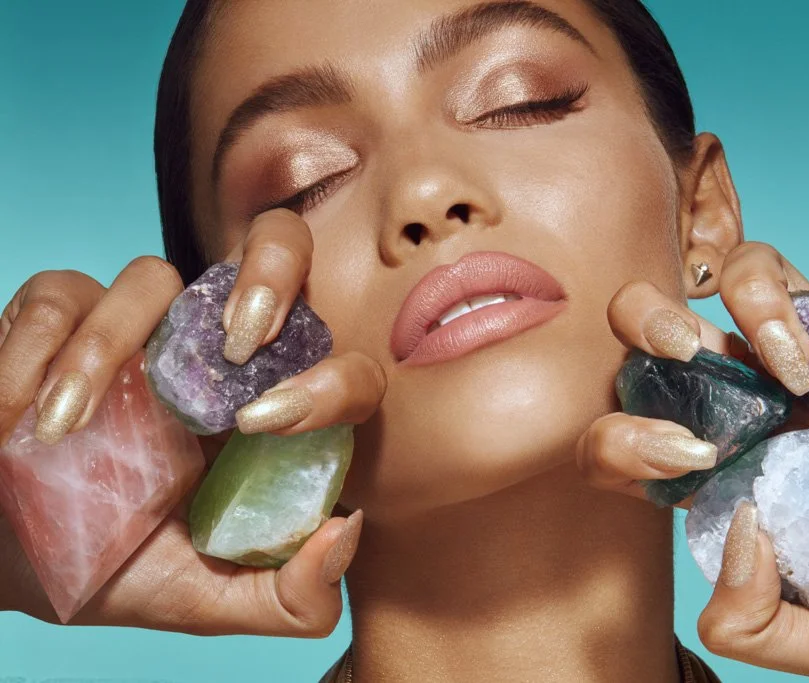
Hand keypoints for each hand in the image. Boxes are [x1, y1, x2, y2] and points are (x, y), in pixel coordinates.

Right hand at [0, 208, 385, 636]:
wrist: (12, 560)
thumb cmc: (119, 568)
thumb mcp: (209, 597)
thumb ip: (291, 595)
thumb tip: (347, 530)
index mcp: (270, 410)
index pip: (343, 365)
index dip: (333, 380)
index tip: (268, 424)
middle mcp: (217, 354)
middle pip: (280, 248)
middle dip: (272, 269)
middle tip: (241, 340)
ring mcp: (143, 326)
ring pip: (152, 276)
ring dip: (105, 348)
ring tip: (63, 429)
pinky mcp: (65, 315)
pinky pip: (63, 294)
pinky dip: (36, 351)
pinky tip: (16, 413)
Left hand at [577, 233, 808, 678]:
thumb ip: (757, 625)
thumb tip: (731, 534)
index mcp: (727, 462)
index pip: (624, 425)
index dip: (617, 434)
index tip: (684, 461)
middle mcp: (758, 394)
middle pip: (655, 319)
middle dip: (646, 322)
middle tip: (688, 358)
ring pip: (748, 268)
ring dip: (757, 302)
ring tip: (801, 372)